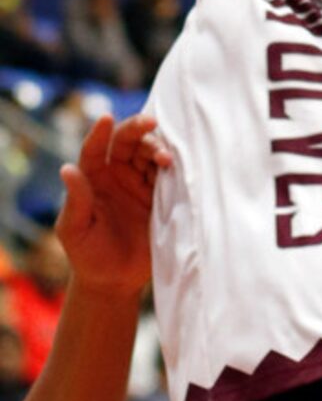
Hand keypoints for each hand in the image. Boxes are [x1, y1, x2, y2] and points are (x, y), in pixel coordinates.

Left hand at [56, 114, 169, 297]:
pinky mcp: (158, 195)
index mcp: (92, 177)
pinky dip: (173, 166)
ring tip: (165, 159)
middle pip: (127, 141)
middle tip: (151, 124)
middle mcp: (116, 173)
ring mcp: (138, 182)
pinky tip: (176, 166)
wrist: (114, 282)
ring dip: (157, 148)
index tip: (106, 117)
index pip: (95, 148)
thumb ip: (75, 200)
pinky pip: (167, 174)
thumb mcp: (74, 230)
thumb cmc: (87, 255)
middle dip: (138, 129)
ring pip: (148, 153)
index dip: (100, 132)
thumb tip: (66, 169)